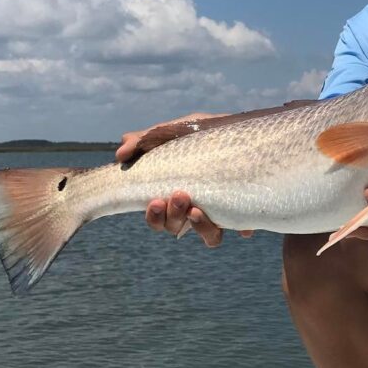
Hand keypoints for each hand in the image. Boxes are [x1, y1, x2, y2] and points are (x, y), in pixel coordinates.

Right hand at [115, 116, 253, 246]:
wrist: (247, 130)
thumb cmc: (206, 132)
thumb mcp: (177, 130)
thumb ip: (148, 139)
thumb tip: (120, 153)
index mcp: (175, 192)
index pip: (158, 217)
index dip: (154, 217)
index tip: (156, 200)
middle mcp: (196, 207)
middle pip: (176, 228)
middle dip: (173, 217)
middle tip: (181, 195)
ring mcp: (220, 211)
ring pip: (208, 237)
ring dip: (199, 227)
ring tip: (198, 209)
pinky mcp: (244, 210)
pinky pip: (240, 227)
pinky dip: (240, 226)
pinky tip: (240, 221)